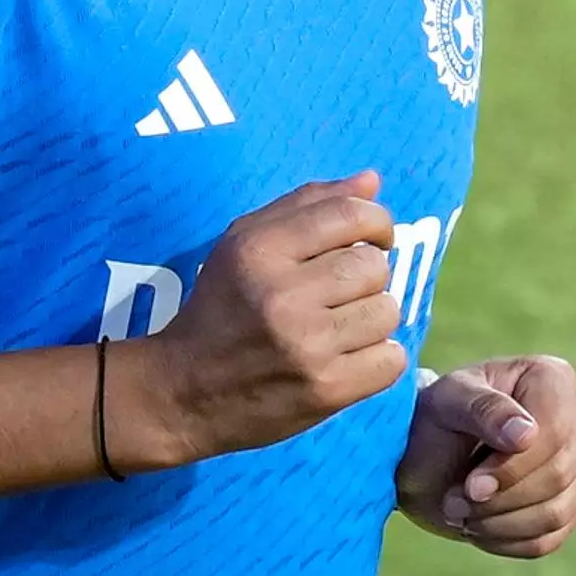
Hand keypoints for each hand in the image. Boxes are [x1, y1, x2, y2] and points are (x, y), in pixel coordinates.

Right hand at [115, 175, 408, 468]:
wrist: (183, 394)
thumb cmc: (221, 309)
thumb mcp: (245, 244)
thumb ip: (307, 205)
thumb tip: (372, 181)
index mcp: (260, 250)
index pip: (351, 215)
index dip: (377, 223)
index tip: (373, 240)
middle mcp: (283, 295)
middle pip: (375, 267)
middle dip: (368, 277)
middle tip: (341, 294)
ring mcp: (306, 346)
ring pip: (387, 312)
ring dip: (372, 319)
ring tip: (341, 328)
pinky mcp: (326, 390)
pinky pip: (391, 360)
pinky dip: (379, 360)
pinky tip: (349, 359)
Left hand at [399, 353, 575, 559]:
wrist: (424, 458)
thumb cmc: (434, 419)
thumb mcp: (446, 404)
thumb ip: (484, 409)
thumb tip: (526, 435)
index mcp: (553, 379)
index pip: (555, 432)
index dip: (513, 467)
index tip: (471, 485)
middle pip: (558, 474)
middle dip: (499, 499)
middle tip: (452, 502)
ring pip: (557, 512)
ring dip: (499, 524)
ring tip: (460, 513)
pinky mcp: (568, 504)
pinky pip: (549, 538)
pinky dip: (506, 541)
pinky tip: (477, 526)